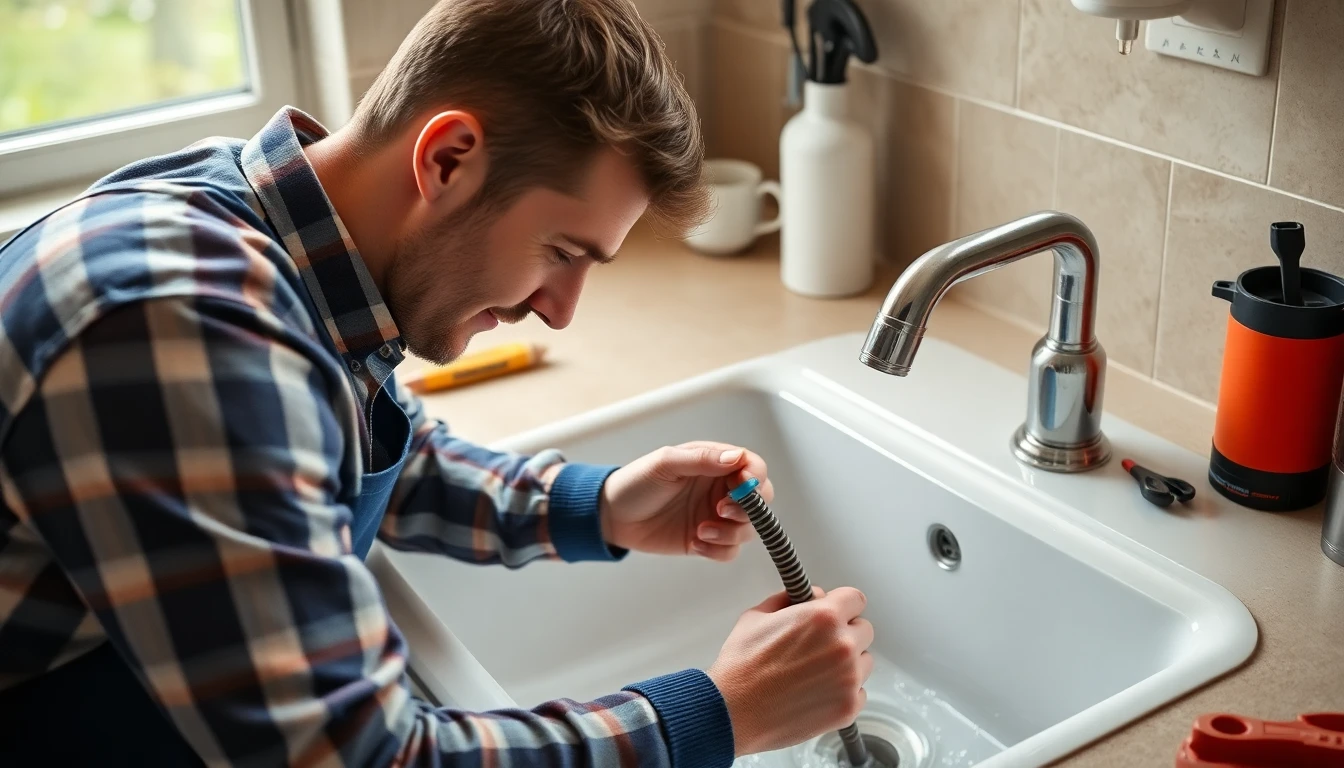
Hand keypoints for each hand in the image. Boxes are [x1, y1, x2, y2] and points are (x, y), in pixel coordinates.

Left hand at [599, 441, 773, 559]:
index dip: (754, 477)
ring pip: (749, 529)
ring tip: (702, 531)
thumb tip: (737, 458)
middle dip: (748, 509)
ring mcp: (716, 517)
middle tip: (721, 510)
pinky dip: (718, 550)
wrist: (613, 516)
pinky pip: (730, 551)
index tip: (742, 486)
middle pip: (761, 501)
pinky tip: (695, 543)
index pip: (753, 467)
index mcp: (715, 464)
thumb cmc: (637, 483)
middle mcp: (721, 489)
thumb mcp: (666, 464)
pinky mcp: (708, 541)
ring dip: (730, 533)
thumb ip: (701, 460)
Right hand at [707, 587, 873, 756]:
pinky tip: (818, 691)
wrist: (733, 711)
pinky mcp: (848, 707)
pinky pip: (860, 692)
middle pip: (864, 630)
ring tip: (816, 672)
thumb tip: (807, 596)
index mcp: (823, 617)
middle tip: (821, 645)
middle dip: (846, 633)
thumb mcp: (757, 616)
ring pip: (864, 662)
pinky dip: (844, 691)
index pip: (856, 599)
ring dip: (848, 663)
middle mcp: (842, 645)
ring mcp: (849, 678)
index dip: (843, 604)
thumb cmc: (740, 667)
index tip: (837, 611)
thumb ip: (788, 600)